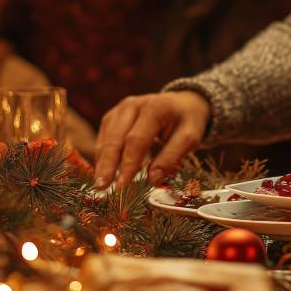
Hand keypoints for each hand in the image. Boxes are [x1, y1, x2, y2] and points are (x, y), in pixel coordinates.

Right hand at [94, 91, 210, 188]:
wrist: (181, 102)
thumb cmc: (186, 121)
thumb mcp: (189, 138)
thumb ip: (171, 157)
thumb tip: (152, 180)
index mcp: (154, 107)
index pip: (137, 140)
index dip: (128, 164)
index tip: (122, 186)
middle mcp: (132, 105)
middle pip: (115, 138)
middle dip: (108, 165)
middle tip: (101, 188)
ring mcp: (120, 109)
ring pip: (106, 138)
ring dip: (102, 162)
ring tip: (101, 185)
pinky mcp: (113, 116)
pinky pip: (104, 137)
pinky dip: (102, 155)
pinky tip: (104, 172)